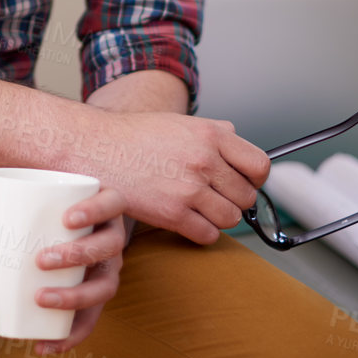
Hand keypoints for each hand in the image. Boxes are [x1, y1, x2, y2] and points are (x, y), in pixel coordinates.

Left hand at [0, 175, 130, 353]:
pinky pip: (90, 321)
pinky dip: (71, 336)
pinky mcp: (95, 298)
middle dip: (78, 255)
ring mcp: (107, 270)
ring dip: (75, 297)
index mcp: (105, 207)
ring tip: (41, 298)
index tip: (67, 219)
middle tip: (41, 260)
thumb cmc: (53, 210)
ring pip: (105, 287)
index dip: (96, 210)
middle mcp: (112, 239)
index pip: (113, 203)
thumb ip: (4, 188)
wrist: (70, 231)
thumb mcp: (36, 195)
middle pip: (110, 246)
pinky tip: (46, 345)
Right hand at [78, 110, 270, 244]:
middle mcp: (204, 161)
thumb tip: (236, 137)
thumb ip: (212, 131)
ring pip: (230, 219)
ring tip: (199, 208)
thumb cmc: (135, 136)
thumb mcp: (180, 122)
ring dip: (218, 218)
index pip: (260, 165)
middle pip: (246, 196)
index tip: (243, 182)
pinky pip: (207, 235)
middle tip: (215, 197)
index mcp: (211, 135)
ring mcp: (189, 189)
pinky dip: (202, 232)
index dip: (254, 178)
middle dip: (234, 200)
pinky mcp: (172, 214)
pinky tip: (187, 220)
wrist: (97, 149)